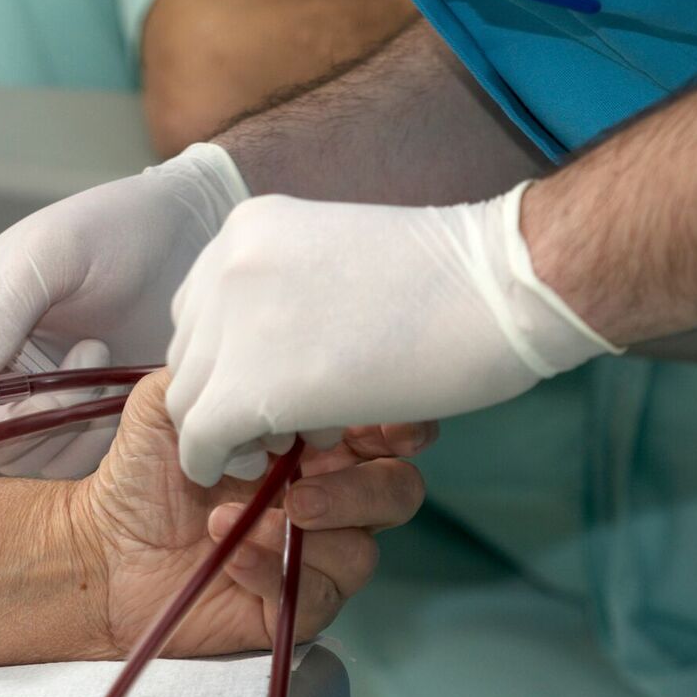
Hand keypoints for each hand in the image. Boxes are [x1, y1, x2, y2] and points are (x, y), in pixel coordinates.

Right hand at [0, 143, 247, 476]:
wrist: (186, 243)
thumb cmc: (112, 230)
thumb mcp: (49, 256)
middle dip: (13, 424)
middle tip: (67, 387)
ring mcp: (23, 395)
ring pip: (12, 453)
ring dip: (55, 424)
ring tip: (96, 358)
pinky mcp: (66, 418)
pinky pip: (58, 459)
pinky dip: (83, 439)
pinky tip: (111, 390)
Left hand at [69, 371, 431, 656]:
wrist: (102, 547)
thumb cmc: (141, 474)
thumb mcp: (172, 402)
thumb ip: (221, 371)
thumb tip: (273, 368)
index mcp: (313, 446)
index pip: (388, 434)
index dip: (402, 428)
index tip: (388, 429)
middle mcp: (327, 499)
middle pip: (396, 494)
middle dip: (358, 491)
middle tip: (296, 493)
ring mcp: (314, 556)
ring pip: (360, 553)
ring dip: (300, 536)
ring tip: (230, 522)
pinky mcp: (291, 606)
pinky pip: (315, 598)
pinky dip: (273, 573)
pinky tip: (229, 556)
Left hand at [165, 183, 620, 485]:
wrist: (508, 283)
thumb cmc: (454, 275)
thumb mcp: (345, 259)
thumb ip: (294, 291)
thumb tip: (275, 347)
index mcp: (247, 227)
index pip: (199, 308)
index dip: (227, 355)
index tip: (268, 382)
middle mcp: (223, 267)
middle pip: (189, 354)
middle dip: (223, 394)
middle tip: (275, 424)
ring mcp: (230, 325)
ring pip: (189, 400)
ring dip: (225, 431)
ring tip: (283, 443)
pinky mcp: (246, 388)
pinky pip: (201, 440)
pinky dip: (214, 462)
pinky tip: (252, 469)